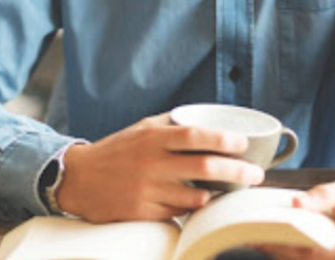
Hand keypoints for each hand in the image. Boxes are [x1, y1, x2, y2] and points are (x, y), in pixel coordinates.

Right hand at [56, 113, 264, 222]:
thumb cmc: (116, 151)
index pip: (195, 136)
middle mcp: (152, 162)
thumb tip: (208, 122)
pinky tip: (198, 201)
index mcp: (153, 137)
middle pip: (205, 167)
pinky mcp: (143, 212)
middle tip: (256, 174)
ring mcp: (148, 190)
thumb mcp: (142, 129)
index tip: (244, 144)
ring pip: (196, 196)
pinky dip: (192, 207)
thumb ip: (171, 125)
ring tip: (228, 189)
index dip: (224, 140)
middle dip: (237, 171)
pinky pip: (179, 212)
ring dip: (217, 193)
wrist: (78, 178)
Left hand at [256, 178, 334, 259]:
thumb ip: (327, 195)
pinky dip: (289, 253)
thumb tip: (297, 204)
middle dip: (277, 249)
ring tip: (252, 236)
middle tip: (249, 233)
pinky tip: (269, 240)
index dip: (296, 245)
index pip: (328, 251)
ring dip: (280, 253)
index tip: (269, 234)